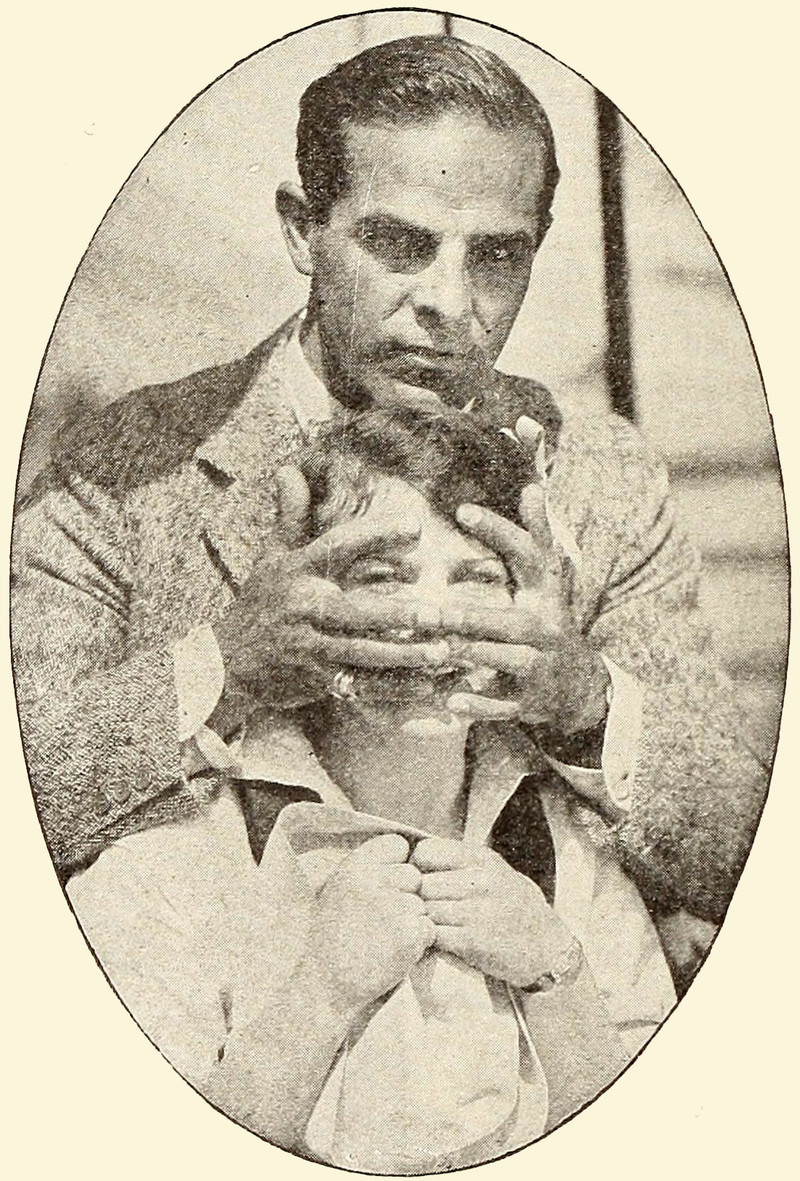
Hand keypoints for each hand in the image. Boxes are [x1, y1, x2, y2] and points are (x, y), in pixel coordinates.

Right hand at [212, 465, 451, 719]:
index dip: (377, 535)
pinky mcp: (313, 680)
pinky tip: (427, 685)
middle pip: (354, 611)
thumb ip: (289, 515)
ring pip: (360, 653)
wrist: (224, 663)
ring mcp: (307, 647)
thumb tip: (287, 468)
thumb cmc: (260, 603)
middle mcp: (302, 607)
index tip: (417, 527)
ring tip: (443, 653)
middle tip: (438, 613)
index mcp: (297, 570)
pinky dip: (394, 688)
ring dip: (403, 656)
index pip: (339, 546)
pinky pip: (359, 685)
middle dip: (397, 614)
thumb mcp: (271, 556)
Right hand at [303, 834, 434, 1018]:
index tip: (384, 887)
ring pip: (422, 904)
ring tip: (384, 938)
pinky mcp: (409, 933)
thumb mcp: (340, 889)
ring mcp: (394, 906)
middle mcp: (374, 881)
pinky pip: (429, 928)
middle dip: (406, 895)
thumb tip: (407, 853)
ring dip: (412, 921)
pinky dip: (418, 942)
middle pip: (414, 875)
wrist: (326, 985)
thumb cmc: (334, 938)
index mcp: (354, 865)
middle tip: (382, 920)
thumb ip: (369, 869)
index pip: (397, 844)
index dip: (396, 865)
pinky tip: (393, 951)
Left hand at [412, 837, 578, 988]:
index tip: (422, 881)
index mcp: (482, 859)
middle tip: (423, 910)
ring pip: (426, 910)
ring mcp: (478, 911)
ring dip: (424, 921)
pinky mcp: (475, 941)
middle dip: (418, 899)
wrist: (548, 947)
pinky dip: (430, 940)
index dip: (417, 868)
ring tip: (432, 926)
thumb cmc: (514, 906)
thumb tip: (414, 856)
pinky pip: (434, 935)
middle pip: (422, 884)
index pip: (426, 852)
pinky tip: (440, 941)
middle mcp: (481, 881)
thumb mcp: (495, 871)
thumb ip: (460, 862)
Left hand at [441, 484, 609, 735]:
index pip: (528, 555)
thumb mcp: (548, 582)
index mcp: (545, 595)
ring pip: (503, 660)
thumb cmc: (548, 624)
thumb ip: (539, 536)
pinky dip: (478, 705)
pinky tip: (451, 701)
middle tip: (423, 610)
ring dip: (469, 655)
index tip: (462, 509)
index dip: (498, 531)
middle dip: (464, 616)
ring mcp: (538, 667)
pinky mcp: (528, 701)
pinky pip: (502, 705)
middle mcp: (544, 629)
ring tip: (435, 649)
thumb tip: (533, 488)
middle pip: (504, 620)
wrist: (579, 687)